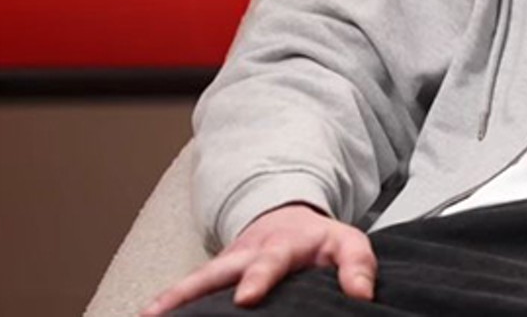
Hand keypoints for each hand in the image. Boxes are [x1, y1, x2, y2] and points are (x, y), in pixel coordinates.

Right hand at [141, 202, 377, 315]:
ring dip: (168, 299)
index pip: (270, 263)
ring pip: (193, 282)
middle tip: (165, 312)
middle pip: (214, 271)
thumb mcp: (348, 243)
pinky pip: (189, 294)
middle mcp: (245, 255)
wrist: (289, 219)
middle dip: (190, 291)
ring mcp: (224, 267)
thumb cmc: (319, 241)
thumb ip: (358, 265)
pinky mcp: (213, 278)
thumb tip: (362, 295)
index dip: (258, 279)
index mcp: (280, 246)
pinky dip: (169, 306)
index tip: (246, 298)